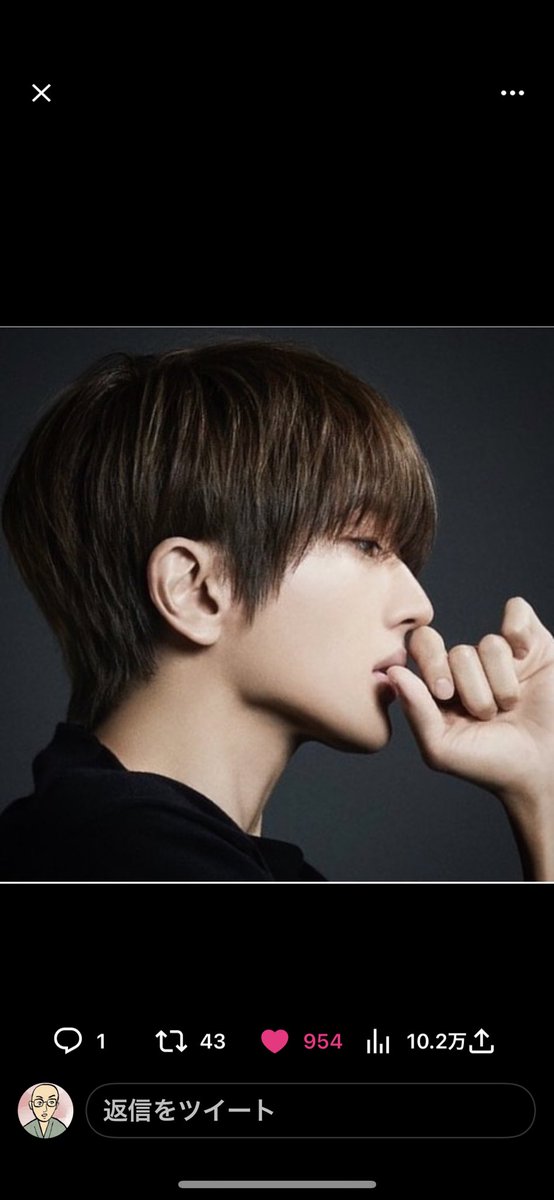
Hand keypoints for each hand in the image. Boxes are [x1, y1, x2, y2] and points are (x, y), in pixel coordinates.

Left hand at [386, 597, 553, 877]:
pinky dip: (519, 630)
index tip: (446, 694)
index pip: (422, 648)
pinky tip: (524, 657)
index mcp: (441, 685)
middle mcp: (470, 667)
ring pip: (490, 644)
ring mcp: (503, 655)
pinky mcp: (534, 645)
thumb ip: (415, 711)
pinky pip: (517, 612)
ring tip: (510, 708)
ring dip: (502, 684)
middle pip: (457, 652)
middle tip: (484, 712)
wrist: (544, 770)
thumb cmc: (492, 764)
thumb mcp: (442, 748)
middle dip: (471, 685)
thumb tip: (393, 672)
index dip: (432, 664)